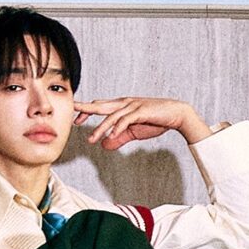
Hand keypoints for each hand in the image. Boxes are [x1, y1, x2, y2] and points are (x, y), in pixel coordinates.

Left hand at [74, 96, 210, 151]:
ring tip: (92, 139)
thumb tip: (104, 145)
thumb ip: (119, 138)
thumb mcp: (134, 132)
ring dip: (100, 128)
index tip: (76, 120)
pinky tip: (110, 137)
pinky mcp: (141, 111)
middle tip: (71, 114)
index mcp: (121, 106)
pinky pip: (126, 120)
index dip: (86, 112)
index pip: (100, 107)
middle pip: (100, 106)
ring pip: (111, 116)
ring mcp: (133, 106)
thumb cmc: (156, 121)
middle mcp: (124, 103)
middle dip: (85, 110)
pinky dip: (117, 128)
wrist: (176, 114)